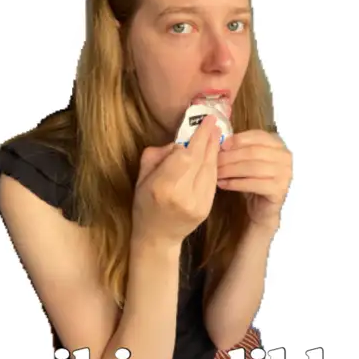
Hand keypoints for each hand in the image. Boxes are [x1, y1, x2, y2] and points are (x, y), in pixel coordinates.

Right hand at [132, 115, 220, 245]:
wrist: (157, 236)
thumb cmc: (144, 203)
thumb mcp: (141, 177)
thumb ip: (157, 155)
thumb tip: (179, 143)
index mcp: (162, 186)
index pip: (185, 156)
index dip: (197, 138)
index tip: (204, 121)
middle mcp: (182, 196)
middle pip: (200, 160)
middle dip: (208, 139)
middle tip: (214, 121)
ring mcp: (197, 204)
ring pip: (210, 170)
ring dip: (214, 150)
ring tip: (216, 134)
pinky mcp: (206, 209)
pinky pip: (212, 181)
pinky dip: (213, 166)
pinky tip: (213, 154)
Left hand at [216, 130, 291, 230]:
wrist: (261, 207)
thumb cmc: (251, 179)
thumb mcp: (246, 160)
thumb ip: (238, 149)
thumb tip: (219, 142)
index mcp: (277, 144)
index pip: (258, 136)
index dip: (238, 139)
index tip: (221, 145)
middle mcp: (284, 157)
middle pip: (253, 152)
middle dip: (230, 157)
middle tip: (214, 162)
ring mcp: (284, 173)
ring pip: (252, 168)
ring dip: (230, 170)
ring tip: (215, 173)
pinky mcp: (279, 190)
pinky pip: (253, 184)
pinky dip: (235, 183)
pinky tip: (223, 184)